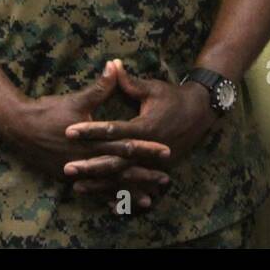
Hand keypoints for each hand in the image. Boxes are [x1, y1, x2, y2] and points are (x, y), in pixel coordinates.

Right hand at [0, 61, 173, 207]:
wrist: (18, 128)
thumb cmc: (48, 112)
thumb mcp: (77, 99)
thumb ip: (100, 86)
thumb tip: (116, 64)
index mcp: (92, 141)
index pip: (126, 145)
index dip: (147, 149)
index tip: (166, 151)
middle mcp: (86, 160)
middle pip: (121, 170)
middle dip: (144, 175)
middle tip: (166, 180)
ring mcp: (77, 172)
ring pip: (108, 185)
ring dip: (129, 191)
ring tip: (149, 200)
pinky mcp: (68, 177)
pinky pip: (92, 190)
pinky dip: (107, 197)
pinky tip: (118, 206)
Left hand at [64, 59, 219, 203]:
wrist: (200, 112)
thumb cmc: (173, 98)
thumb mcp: (152, 88)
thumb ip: (129, 82)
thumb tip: (112, 64)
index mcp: (146, 126)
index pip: (113, 130)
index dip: (91, 130)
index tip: (69, 131)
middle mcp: (150, 148)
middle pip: (116, 160)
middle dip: (91, 165)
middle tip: (68, 168)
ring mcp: (156, 163)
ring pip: (124, 177)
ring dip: (101, 183)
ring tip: (77, 186)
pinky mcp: (160, 170)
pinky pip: (139, 186)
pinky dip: (124, 196)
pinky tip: (107, 204)